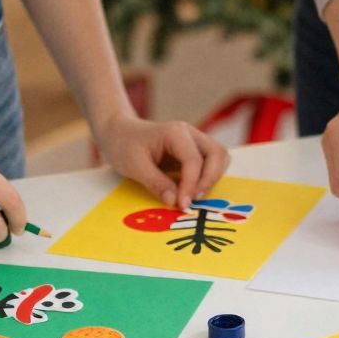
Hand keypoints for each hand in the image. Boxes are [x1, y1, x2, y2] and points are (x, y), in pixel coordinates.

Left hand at [94, 110, 228, 210]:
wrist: (119, 132)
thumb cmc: (124, 145)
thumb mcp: (134, 165)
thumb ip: (155, 183)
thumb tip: (173, 202)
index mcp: (175, 133)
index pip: (194, 160)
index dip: (191, 185)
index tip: (182, 205)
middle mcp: (190, 134)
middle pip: (217, 153)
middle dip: (210, 179)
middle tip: (194, 201)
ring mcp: (194, 141)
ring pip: (219, 157)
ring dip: (212, 178)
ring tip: (194, 196)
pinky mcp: (193, 151)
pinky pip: (211, 162)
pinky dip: (208, 177)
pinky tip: (193, 190)